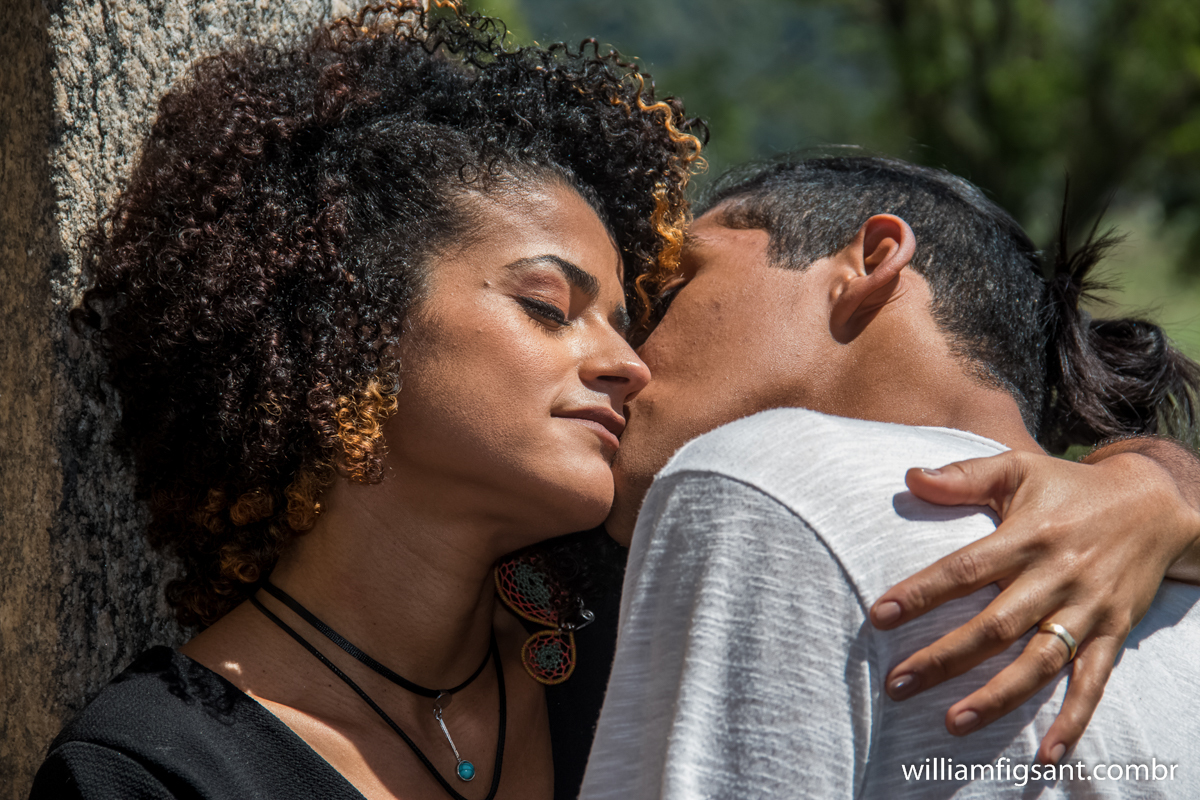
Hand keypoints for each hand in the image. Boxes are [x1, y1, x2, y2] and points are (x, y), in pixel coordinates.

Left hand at [869, 447, 1199, 763]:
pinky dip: (1072, 720)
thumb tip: (909, 477)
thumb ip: (963, 476)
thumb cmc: (1069, 488)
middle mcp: (1056, 576)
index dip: (921, 593)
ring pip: (1039, 661)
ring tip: (953, 723)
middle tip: (898, 684)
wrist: (1154, 504)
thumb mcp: (1018, 468)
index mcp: (1027, 537)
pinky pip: (1093, 682)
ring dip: (996, 696)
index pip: (965, 570)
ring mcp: (1086, 609)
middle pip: (995, 626)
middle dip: (945, 658)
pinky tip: (1046, 754)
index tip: (879, 616)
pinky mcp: (1112, 632)